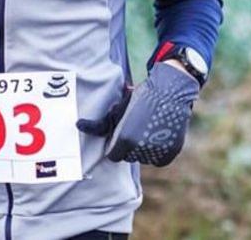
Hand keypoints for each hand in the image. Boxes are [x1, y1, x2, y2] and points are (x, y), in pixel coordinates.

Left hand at [76, 63, 199, 166]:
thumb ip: (98, 125)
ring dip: (145, 149)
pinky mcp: (172, 151)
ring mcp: (157, 150)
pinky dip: (159, 152)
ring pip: (145, 158)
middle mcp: (140, 148)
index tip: (122, 134)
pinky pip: (160, 160)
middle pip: (130, 157)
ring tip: (149, 129)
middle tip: (137, 128)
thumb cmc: (138, 100)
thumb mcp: (116, 110)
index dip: (117, 145)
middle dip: (131, 147)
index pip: (114, 156)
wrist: (169, 90)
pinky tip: (158, 135)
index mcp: (124, 140)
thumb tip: (78, 125)